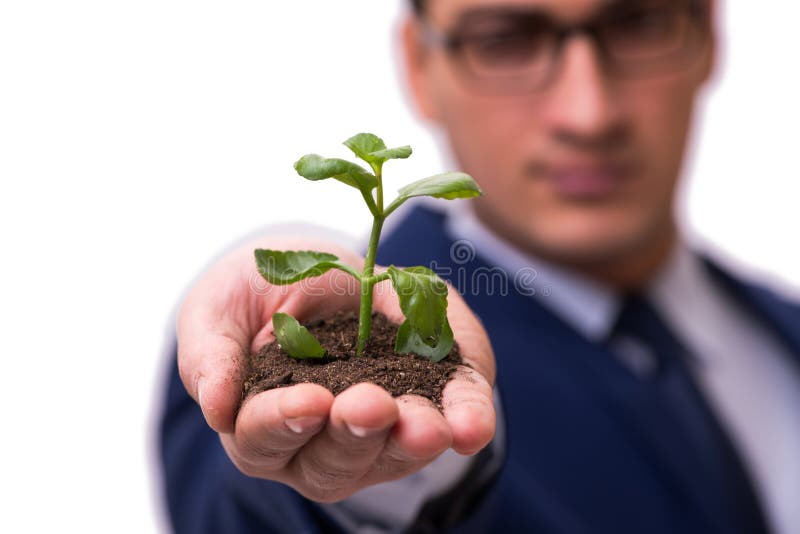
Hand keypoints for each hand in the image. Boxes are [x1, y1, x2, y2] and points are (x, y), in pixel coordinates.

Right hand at [177, 236, 495, 501]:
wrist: (308, 272)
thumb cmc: (251, 296)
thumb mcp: (217, 311)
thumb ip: (211, 355)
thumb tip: (216, 406)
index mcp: (259, 426)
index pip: (265, 438)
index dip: (285, 422)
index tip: (310, 401)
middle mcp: (315, 445)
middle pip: (334, 460)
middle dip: (355, 435)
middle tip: (372, 406)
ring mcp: (372, 436)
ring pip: (391, 454)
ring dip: (412, 441)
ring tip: (429, 424)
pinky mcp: (421, 406)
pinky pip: (446, 422)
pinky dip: (463, 420)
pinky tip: (470, 423)